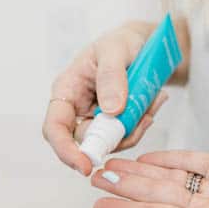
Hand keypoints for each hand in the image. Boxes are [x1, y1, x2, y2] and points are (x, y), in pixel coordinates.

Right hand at [43, 21, 168, 175]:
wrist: (142, 44)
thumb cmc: (121, 42)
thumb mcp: (116, 49)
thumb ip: (111, 77)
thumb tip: (110, 111)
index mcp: (67, 89)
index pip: (55, 128)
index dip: (66, 150)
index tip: (86, 165)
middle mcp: (77, 108)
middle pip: (88, 141)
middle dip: (117, 135)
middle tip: (144, 116)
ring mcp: (96, 117)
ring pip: (111, 141)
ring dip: (135, 127)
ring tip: (153, 98)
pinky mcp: (114, 122)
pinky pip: (127, 135)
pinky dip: (142, 123)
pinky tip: (153, 101)